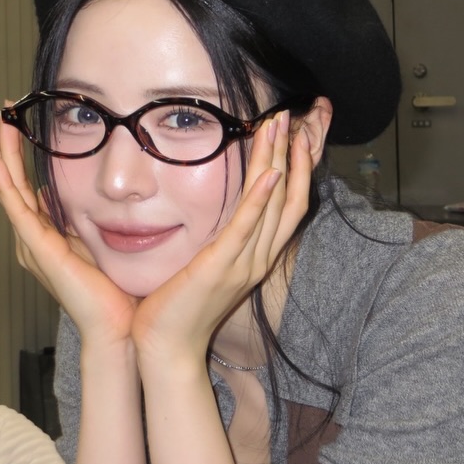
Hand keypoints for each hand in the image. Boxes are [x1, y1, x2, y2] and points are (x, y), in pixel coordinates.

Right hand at [0, 114, 138, 347]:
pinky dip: (4, 182)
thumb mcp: (99, 245)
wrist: (118, 328)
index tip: (22, 126)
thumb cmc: (116, 294)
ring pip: (10, 190)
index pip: (29, 189)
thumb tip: (70, 196)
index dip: (22, 158)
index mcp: (49, 238)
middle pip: (14, 184)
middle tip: (2, 114)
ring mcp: (33, 244)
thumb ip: (84, 222)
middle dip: (7, 148)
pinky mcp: (38, 249)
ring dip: (2, 156)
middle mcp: (34, 240)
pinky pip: (16, 208)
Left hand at [130, 110, 312, 363]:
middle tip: (291, 115)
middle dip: (291, 153)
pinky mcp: (220, 267)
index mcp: (256, 257)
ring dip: (277, 161)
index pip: (288, 205)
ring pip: (271, 204)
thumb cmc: (179, 306)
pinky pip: (246, 228)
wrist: (167, 348)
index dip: (296, 168)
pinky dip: (260, 200)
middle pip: (288, 198)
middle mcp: (258, 258)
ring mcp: (243, 263)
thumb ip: (218, 238)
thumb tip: (215, 209)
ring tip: (279, 126)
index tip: (295, 134)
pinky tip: (270, 173)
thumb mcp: (206, 265)